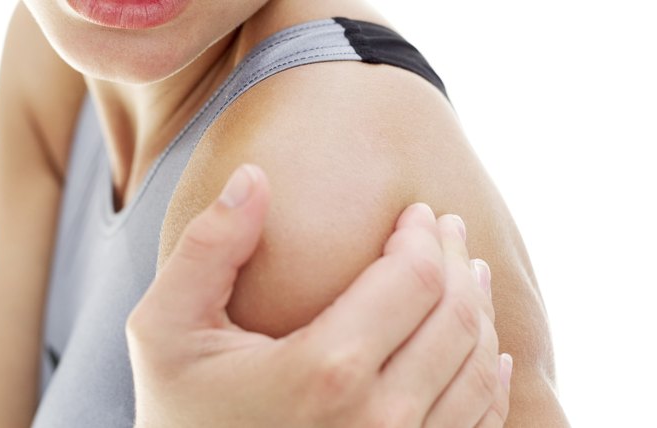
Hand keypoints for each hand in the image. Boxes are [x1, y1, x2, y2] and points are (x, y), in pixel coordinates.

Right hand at [126, 164, 512, 426]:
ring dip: (480, 309)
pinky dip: (490, 379)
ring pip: (478, 367)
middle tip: (449, 228)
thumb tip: (253, 176)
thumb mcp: (165, 330)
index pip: (415, 278)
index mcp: (323, 371)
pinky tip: (488, 350)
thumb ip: (208, 249)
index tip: (418, 211)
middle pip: (456, 317)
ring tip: (470, 272)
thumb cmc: (179, 412)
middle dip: (458, 259)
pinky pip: (479, 423)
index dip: (424, 234)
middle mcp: (379, 420)